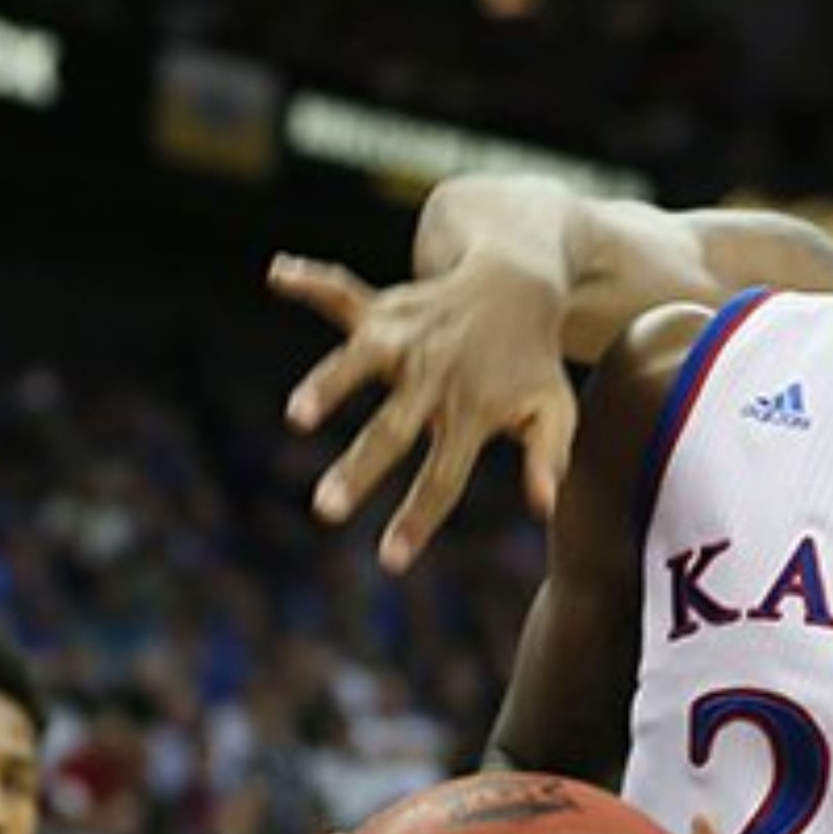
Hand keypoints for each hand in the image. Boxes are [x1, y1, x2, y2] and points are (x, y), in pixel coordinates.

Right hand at [269, 253, 577, 572]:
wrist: (523, 283)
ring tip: (297, 414)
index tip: (390, 560)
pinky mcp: (384, 308)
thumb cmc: (533, 362)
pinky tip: (278, 273)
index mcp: (472, 411)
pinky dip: (312, 282)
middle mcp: (436, 376)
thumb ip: (548, 457)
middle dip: (360, 469)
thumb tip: (546, 506)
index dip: (418, 518)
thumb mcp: (554, 410)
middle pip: (393, 430)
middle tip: (325, 509)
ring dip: (328, 384)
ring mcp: (406, 339)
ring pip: (360, 361)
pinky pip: (344, 292)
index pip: (445, 475)